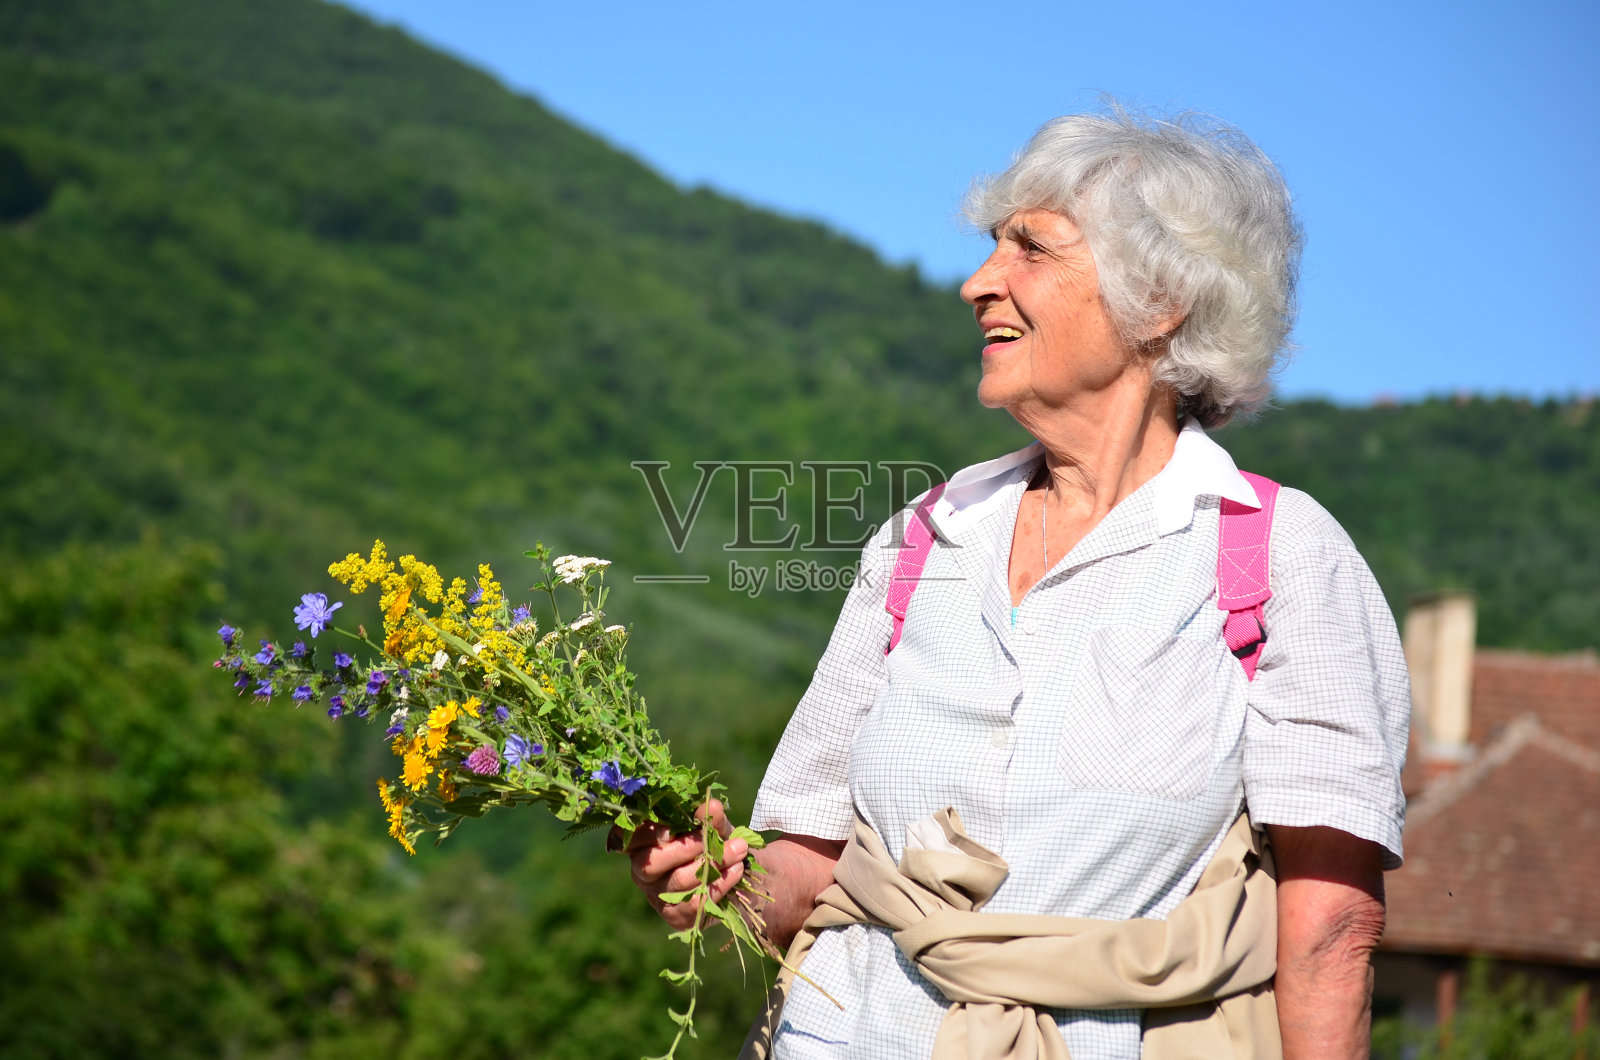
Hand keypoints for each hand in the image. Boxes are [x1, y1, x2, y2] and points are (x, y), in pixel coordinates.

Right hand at [620, 799, 748, 930]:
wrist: (739, 874)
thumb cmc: (716, 842)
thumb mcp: (714, 826)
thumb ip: (709, 817)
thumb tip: (712, 805)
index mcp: (643, 843)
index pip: (631, 838)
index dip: (648, 835)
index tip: (673, 829)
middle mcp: (643, 871)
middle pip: (650, 862)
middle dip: (685, 849)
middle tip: (714, 838)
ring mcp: (657, 896)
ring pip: (678, 881)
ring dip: (712, 863)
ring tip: (738, 850)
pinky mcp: (676, 916)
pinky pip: (695, 902)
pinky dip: (720, 883)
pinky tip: (736, 870)